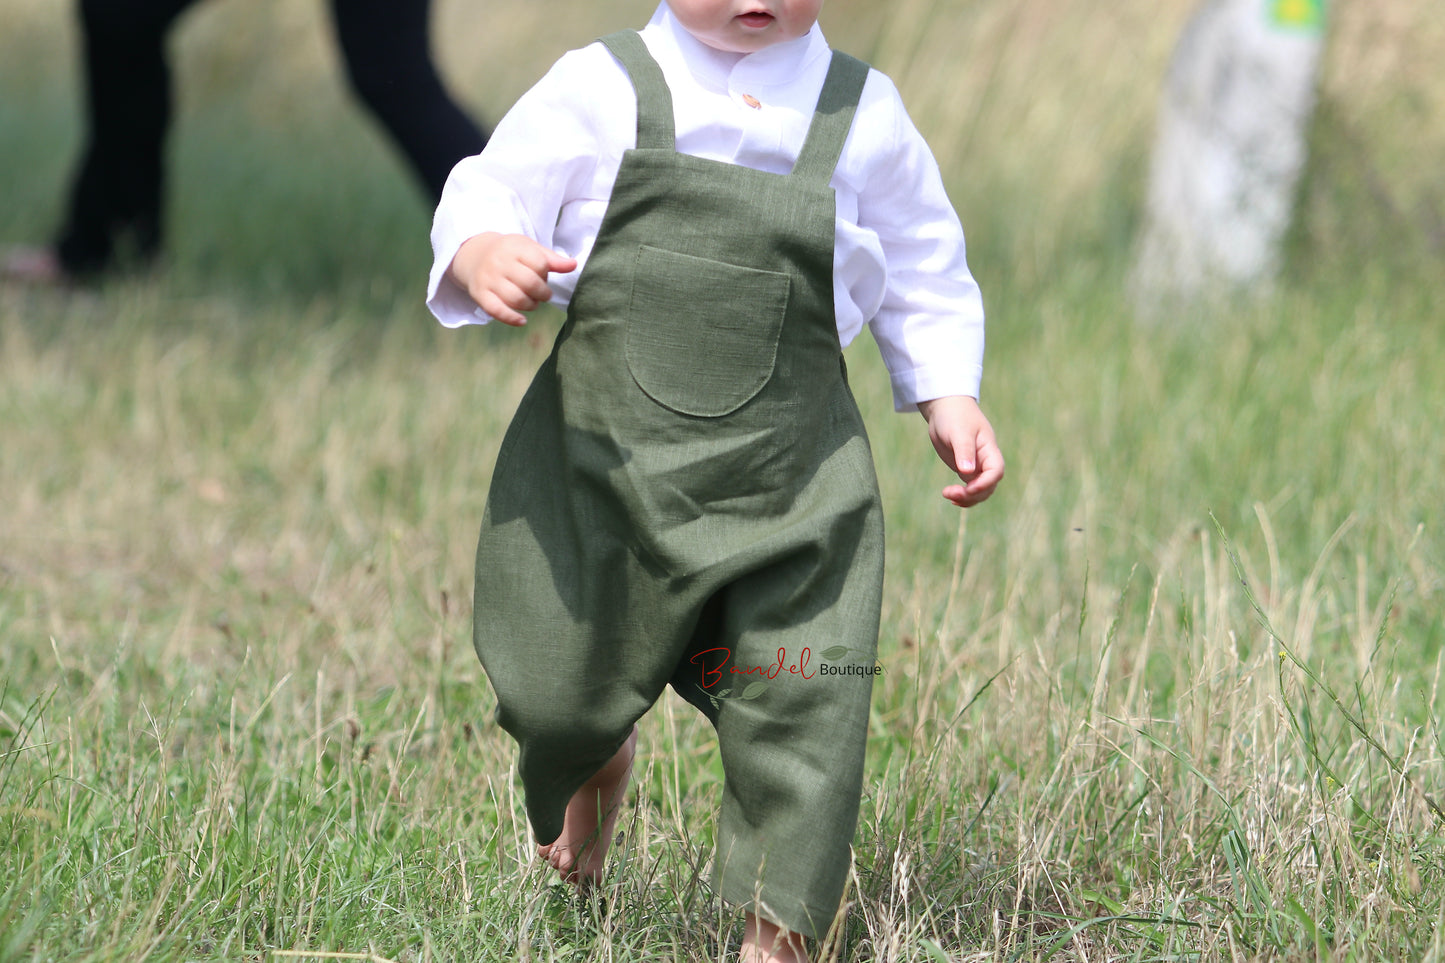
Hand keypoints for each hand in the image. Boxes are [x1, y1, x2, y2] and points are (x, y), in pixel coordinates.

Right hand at [446, 232, 577, 325]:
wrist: (474, 255)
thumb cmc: (510, 254)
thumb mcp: (529, 249)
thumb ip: (551, 259)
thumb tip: (574, 265)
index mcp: (514, 247)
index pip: (539, 264)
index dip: (546, 274)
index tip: (544, 276)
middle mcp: (499, 262)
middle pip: (529, 283)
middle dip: (542, 293)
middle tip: (543, 295)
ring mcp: (488, 279)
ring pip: (515, 298)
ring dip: (530, 306)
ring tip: (533, 303)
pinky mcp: (480, 294)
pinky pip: (496, 310)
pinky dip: (511, 318)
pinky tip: (522, 321)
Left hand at [916, 395, 1003, 507]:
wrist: (946, 409)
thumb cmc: (955, 416)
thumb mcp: (959, 431)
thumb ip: (964, 450)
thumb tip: (967, 471)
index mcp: (989, 449)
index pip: (996, 471)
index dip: (985, 483)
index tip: (968, 488)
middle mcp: (985, 460)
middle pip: (988, 486)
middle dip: (972, 494)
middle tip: (950, 493)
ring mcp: (976, 466)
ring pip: (979, 490)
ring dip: (967, 498)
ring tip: (948, 494)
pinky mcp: (965, 469)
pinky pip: (970, 488)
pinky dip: (962, 495)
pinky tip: (950, 496)